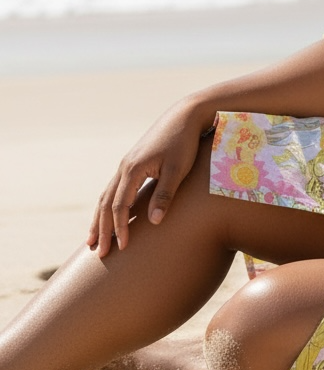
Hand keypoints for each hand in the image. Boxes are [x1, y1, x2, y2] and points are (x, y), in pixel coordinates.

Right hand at [87, 99, 212, 256]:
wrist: (184, 117)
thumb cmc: (184, 143)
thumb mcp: (178, 170)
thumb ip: (165, 195)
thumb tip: (154, 222)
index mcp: (133, 170)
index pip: (120, 206)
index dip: (120, 228)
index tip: (123, 248)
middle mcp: (124, 168)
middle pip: (106, 204)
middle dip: (102, 229)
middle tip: (100, 253)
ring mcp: (126, 165)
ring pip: (106, 196)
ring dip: (98, 219)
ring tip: (92, 241)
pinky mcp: (132, 163)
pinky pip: (113, 189)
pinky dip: (107, 206)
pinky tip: (108, 215)